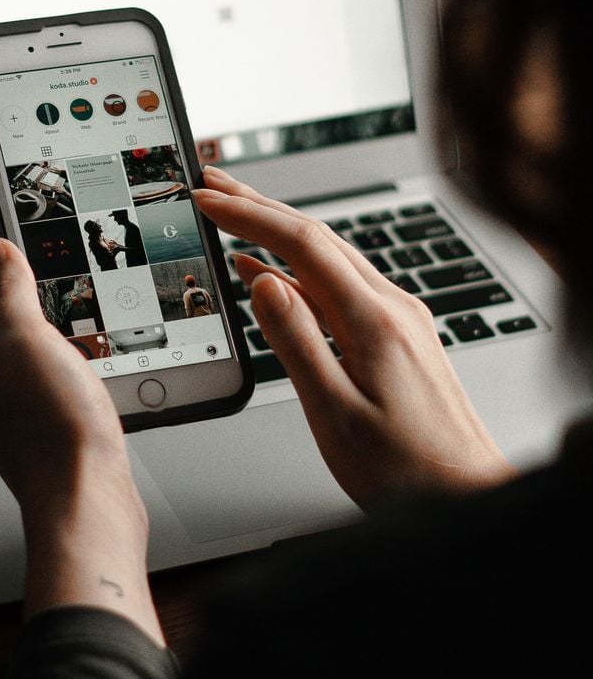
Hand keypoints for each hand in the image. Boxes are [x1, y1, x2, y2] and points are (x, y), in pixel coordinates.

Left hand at [0, 236, 163, 641]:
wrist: (82, 492)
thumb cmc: (54, 422)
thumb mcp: (27, 335)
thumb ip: (8, 287)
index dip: (1, 244)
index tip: (36, 231)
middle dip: (27, 277)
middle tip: (64, 268)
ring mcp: (4, 392)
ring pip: (21, 331)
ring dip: (48, 312)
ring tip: (79, 308)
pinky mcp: (34, 410)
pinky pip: (42, 361)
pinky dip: (63, 345)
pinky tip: (86, 351)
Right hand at [194, 168, 515, 509]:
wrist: (468, 493)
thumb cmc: (406, 468)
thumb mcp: (335, 413)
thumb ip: (296, 341)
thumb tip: (261, 281)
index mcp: (373, 320)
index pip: (301, 244)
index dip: (249, 215)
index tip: (208, 199)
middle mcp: (391, 306)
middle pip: (317, 236)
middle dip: (260, 205)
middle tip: (215, 185)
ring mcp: (399, 316)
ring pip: (331, 255)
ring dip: (280, 229)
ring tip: (237, 214)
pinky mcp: (398, 332)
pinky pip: (342, 284)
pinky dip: (302, 269)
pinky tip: (276, 273)